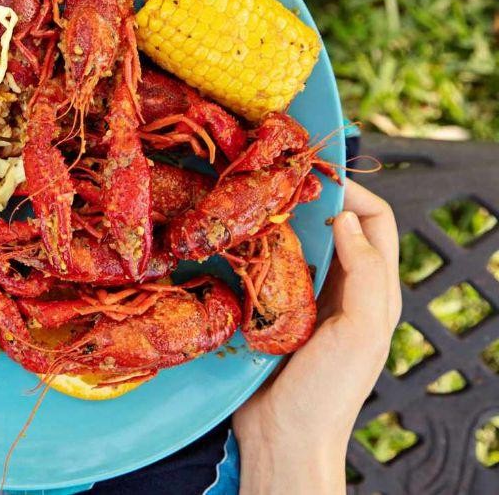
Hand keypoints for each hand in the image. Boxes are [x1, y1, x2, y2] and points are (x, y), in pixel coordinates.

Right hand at [234, 180, 399, 493]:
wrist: (284, 437)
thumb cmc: (328, 391)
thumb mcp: (360, 330)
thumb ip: (362, 273)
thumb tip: (345, 216)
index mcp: (374, 289)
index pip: (375, 221)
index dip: (352, 192)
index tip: (315, 176)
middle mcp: (342, 287)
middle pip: (335, 225)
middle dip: (311, 199)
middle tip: (277, 184)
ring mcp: (305, 298)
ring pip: (298, 242)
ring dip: (280, 222)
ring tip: (256, 207)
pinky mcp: (271, 309)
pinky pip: (267, 267)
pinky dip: (257, 250)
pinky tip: (238, 244)